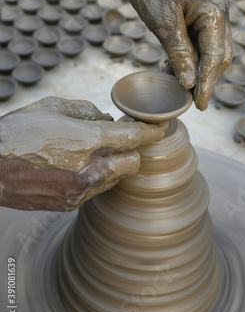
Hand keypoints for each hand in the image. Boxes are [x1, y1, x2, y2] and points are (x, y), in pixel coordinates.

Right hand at [0, 97, 163, 210]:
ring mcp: (80, 191)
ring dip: (114, 165)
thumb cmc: (17, 133)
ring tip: (94, 152)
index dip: (152, 133)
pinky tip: (79, 167)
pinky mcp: (70, 204)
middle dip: (133, 151)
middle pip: (133, 164)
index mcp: (87, 141)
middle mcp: (89, 169)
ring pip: (116, 179)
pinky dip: (97, 177)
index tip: (160, 129)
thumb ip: (86, 111)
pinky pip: (96, 190)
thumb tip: (105, 119)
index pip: (134, 138)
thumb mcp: (51, 107)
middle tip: (122, 140)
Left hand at [120, 0, 231, 110]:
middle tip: (192, 101)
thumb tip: (189, 84)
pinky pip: (200, 40)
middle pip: (218, 54)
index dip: (207, 83)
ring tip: (180, 89)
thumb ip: (179, 54)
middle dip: (206, 79)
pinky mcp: (199, 11)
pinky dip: (190, 57)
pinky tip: (175, 70)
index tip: (199, 105)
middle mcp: (219, 9)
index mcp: (215, 8)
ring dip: (197, 69)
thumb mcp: (162, 23)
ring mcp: (211, 9)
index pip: (215, 55)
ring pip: (210, 49)